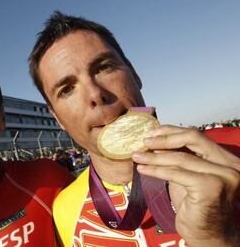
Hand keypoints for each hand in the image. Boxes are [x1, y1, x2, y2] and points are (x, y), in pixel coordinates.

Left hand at [132, 125, 239, 246]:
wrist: (206, 235)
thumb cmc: (196, 206)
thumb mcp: (188, 175)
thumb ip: (179, 157)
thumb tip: (155, 140)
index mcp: (227, 159)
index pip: (197, 136)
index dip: (173, 131)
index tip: (152, 132)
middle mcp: (231, 166)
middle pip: (193, 140)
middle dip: (164, 139)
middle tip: (143, 141)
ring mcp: (223, 176)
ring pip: (180, 158)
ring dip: (153, 157)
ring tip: (136, 156)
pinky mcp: (210, 187)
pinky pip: (176, 173)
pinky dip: (155, 170)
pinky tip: (142, 170)